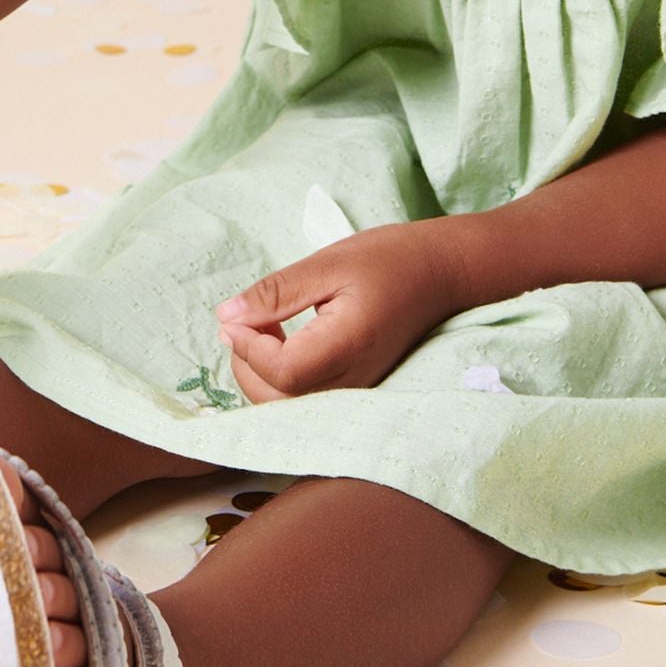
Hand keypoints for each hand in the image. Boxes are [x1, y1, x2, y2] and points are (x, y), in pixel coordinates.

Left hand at [216, 220, 469, 400]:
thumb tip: (226, 316)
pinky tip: (281, 341)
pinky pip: (301, 400)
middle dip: (246, 364)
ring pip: (285, 407)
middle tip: (246, 317)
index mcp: (348, 346)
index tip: (236, 315)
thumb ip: (276, 293)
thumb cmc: (387, 259)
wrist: (439, 275)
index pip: (281, 372)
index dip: (247, 347)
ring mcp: (354, 392)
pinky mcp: (352, 392)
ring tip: (264, 325)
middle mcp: (352, 381)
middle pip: (277, 400)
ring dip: (259, 373)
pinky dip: (278, 378)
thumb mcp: (327, 263)